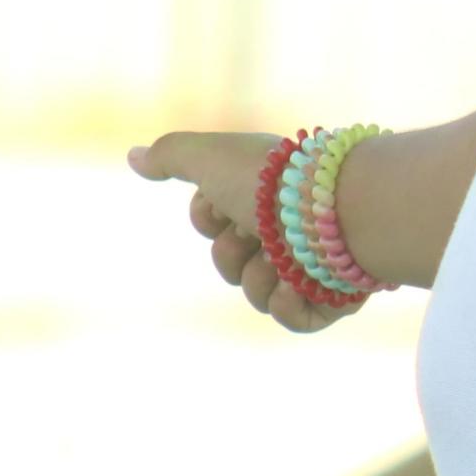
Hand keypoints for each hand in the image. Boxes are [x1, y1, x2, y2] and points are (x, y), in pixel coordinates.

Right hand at [129, 131, 362, 333]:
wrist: (341, 209)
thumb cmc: (274, 182)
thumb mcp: (211, 157)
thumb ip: (170, 155)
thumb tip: (133, 157)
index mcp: (262, 197)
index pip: (210, 222)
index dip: (209, 216)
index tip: (225, 201)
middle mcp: (285, 230)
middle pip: (228, 262)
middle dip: (232, 252)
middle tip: (257, 233)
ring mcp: (311, 265)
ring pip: (257, 294)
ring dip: (261, 277)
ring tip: (286, 258)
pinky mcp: (335, 298)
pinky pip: (295, 320)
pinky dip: (290, 305)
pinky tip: (301, 283)